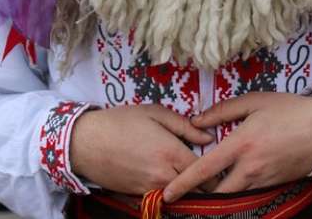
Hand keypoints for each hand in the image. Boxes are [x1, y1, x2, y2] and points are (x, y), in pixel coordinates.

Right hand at [70, 104, 213, 194]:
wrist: (86, 143)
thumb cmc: (122, 122)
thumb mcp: (154, 113)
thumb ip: (184, 126)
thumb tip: (209, 138)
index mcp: (169, 152)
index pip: (205, 171)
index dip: (218, 170)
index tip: (225, 165)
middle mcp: (163, 176)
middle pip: (196, 189)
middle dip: (207, 183)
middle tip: (215, 173)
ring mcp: (150, 189)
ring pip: (180, 196)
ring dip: (190, 189)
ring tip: (196, 177)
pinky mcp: (139, 197)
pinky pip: (163, 198)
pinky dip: (171, 192)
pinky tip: (171, 180)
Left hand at [163, 92, 311, 201]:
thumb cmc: (287, 110)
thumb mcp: (253, 102)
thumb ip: (222, 111)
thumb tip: (196, 122)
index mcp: (241, 145)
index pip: (205, 169)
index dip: (183, 183)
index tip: (167, 193)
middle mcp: (249, 169)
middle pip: (216, 192)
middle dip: (200, 193)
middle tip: (185, 185)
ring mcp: (262, 180)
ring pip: (231, 194)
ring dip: (218, 190)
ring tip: (206, 181)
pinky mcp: (272, 185)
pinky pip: (247, 191)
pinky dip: (235, 187)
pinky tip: (231, 175)